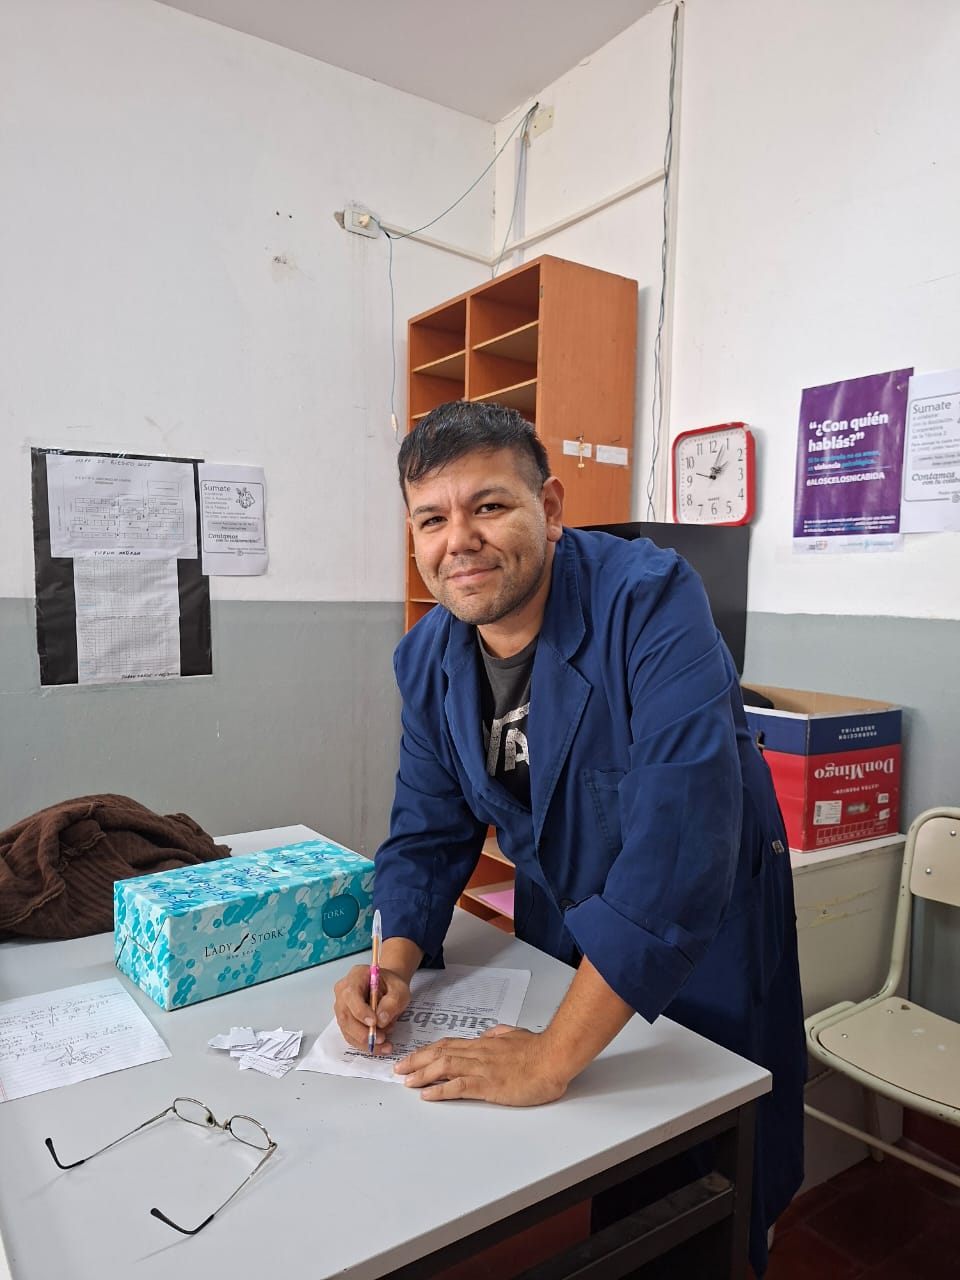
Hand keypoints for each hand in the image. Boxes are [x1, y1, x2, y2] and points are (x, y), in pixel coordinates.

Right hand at [333, 963, 411, 1054]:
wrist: (388, 989)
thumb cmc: (392, 986)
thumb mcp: (399, 990)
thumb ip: (392, 1002)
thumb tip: (381, 1021)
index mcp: (355, 976)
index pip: (351, 994)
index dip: (360, 1010)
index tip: (374, 1022)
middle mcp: (343, 991)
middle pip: (346, 1015)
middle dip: (363, 1032)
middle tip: (381, 1039)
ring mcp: (342, 1007)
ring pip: (347, 1029)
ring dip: (365, 1041)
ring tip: (385, 1044)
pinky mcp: (345, 1022)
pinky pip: (351, 1036)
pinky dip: (366, 1045)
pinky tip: (381, 1047)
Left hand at [393, 1024, 569, 1105]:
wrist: (553, 1057)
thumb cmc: (538, 1049)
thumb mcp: (515, 1034)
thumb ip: (500, 1035)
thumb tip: (490, 1035)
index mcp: (484, 1043)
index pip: (448, 1044)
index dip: (427, 1051)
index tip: (412, 1057)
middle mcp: (478, 1053)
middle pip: (440, 1054)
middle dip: (416, 1061)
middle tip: (399, 1070)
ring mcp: (482, 1068)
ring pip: (445, 1067)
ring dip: (423, 1074)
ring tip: (407, 1083)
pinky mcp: (489, 1085)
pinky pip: (459, 1086)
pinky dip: (440, 1090)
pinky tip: (428, 1095)